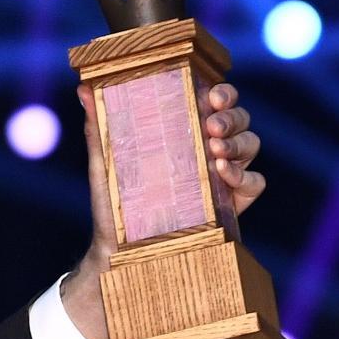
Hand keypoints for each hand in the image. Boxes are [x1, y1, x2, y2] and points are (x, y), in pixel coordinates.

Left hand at [66, 81, 265, 338]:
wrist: (121, 250)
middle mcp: (210, 148)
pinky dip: (243, 175)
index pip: (216, 101)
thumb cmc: (116, 202)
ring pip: (251, 145)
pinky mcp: (234, 203)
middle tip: (211, 124)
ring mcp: (225, 175)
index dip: (222, 93)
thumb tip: (83, 88)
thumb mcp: (104, 162)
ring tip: (213, 149)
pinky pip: (255, 182)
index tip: (210, 95)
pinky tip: (222, 175)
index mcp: (187, 131)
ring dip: (237, 143)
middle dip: (231, 116)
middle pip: (240, 120)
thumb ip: (99, 126)